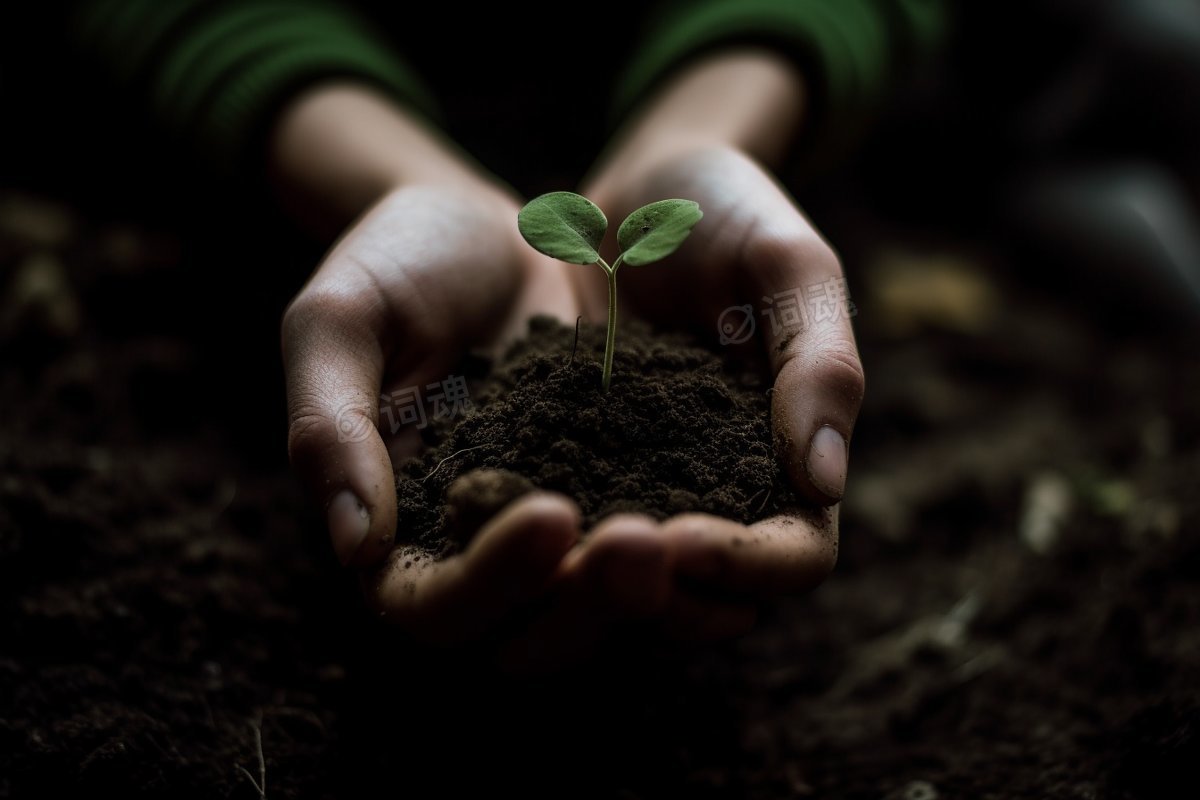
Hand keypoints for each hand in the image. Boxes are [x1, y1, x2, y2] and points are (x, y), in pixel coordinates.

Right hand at [276, 86, 679, 669]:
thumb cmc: (396, 265)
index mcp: (399, 535)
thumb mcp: (338, 322)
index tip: (547, 512)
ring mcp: (565, 539)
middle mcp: (483, 558)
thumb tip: (355, 546)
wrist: (489, 226)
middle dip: (590, 607)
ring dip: (661, 600)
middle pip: (533, 644)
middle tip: (643, 541)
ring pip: (611, 621)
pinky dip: (708, 560)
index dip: (489, 582)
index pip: (432, 609)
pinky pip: (672, 561)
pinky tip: (747, 520)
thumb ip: (330, 427)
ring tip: (704, 541)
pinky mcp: (631, 501)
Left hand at [577, 53, 864, 632]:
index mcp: (790, 460)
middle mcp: (718, 495)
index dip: (747, 565)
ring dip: (584, 587)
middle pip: (709, 599)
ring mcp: (643, 490)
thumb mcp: (788, 264)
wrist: (632, 192)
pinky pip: (557, 530)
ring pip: (627, 584)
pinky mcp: (573, 472)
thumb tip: (825, 484)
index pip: (793, 554)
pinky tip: (481, 515)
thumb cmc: (727, 213)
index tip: (679, 538)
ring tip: (533, 550)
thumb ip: (820, 362)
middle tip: (591, 559)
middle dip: (655, 598)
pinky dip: (527, 539)